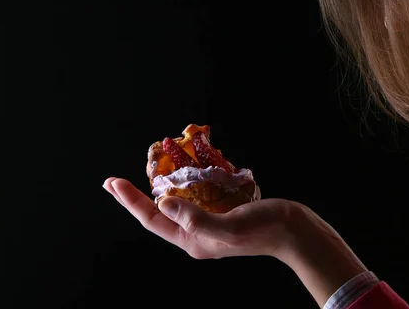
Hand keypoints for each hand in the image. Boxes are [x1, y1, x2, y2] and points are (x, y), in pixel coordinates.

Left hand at [103, 177, 366, 306]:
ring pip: (178, 202)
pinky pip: (198, 195)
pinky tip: (188, 168)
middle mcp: (197, 233)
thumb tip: (164, 202)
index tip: (112, 182)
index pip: (153, 219)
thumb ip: (195, 218)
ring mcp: (210, 222)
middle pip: (160, 212)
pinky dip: (189, 181)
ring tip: (151, 169)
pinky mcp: (223, 212)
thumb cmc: (265, 229)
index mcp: (193, 240)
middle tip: (118, 180)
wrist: (296, 231)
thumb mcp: (229, 227)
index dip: (131, 201)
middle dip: (139, 195)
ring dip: (163, 185)